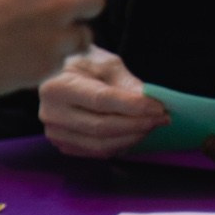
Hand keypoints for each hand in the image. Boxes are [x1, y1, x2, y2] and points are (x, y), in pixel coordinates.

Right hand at [38, 44, 164, 157]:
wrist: (60, 75)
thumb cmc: (84, 64)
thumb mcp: (106, 63)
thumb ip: (126, 82)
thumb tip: (147, 101)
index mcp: (57, 87)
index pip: (101, 100)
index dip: (133, 106)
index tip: (159, 107)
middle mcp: (51, 113)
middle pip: (102, 126)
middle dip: (138, 124)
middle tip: (163, 118)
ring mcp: (55, 133)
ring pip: (101, 144)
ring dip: (133, 137)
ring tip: (152, 125)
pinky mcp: (64, 145)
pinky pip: (97, 151)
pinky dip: (121, 144)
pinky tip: (136, 133)